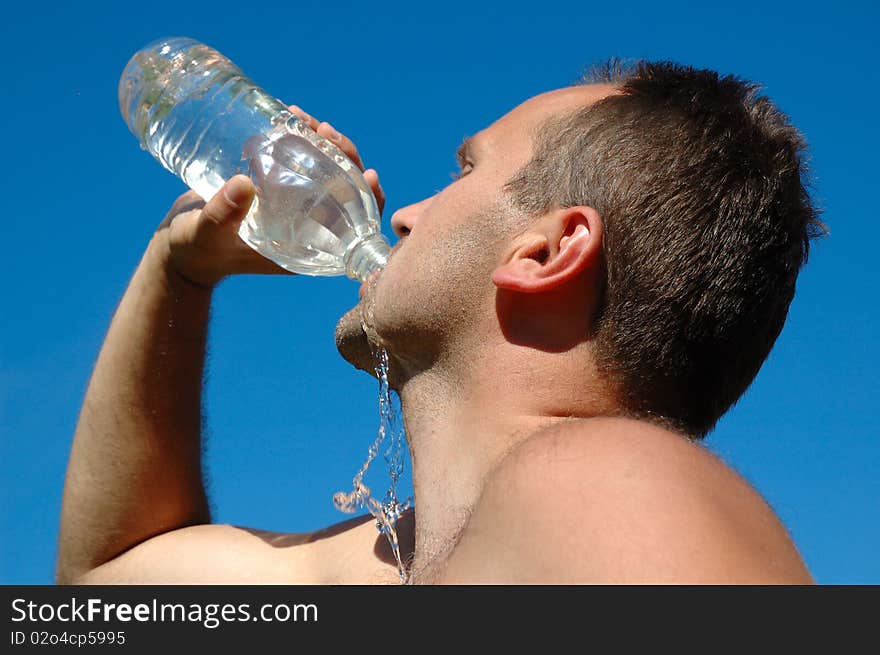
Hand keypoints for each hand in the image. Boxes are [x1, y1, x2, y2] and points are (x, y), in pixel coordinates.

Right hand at [153, 105, 383, 288]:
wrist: (177, 248)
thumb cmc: (195, 250)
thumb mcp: (207, 233)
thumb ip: (223, 213)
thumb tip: (244, 184)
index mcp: (306, 250)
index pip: (354, 228)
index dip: (369, 202)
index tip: (369, 174)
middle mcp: (306, 228)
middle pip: (345, 192)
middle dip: (344, 157)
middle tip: (325, 130)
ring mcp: (293, 208)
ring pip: (326, 172)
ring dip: (322, 143)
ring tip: (301, 117)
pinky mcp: (276, 190)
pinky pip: (301, 163)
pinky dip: (300, 139)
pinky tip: (289, 118)